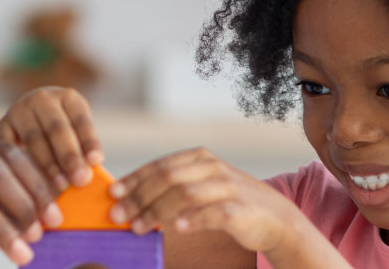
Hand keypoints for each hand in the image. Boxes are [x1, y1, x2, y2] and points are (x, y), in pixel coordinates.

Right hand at [0, 86, 102, 191]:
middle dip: (70, 156)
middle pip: (57, 128)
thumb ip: (83, 152)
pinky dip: (21, 164)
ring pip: (34, 138)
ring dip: (48, 164)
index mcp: (68, 98)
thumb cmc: (63, 139)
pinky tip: (31, 182)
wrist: (30, 128)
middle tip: (80, 180)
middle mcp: (42, 99)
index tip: (96, 161)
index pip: (81, 120)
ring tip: (60, 186)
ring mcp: (19, 110)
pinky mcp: (1, 125)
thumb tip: (90, 177)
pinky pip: (10, 145)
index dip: (89, 141)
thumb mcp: (77, 136)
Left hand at [108, 148, 316, 256]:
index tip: (112, 194)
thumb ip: (172, 189)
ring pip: (185, 194)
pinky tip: (177, 228)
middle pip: (168, 178)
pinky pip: (213, 212)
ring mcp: (228, 187)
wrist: (276, 219)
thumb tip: (130, 201)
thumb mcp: (201, 188)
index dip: (134, 179)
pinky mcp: (240, 209)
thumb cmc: (229, 204)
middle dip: (139, 197)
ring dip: (157, 211)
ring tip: (138, 227)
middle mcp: (212, 168)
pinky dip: (194, 219)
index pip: (159, 165)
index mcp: (199, 158)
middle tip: (118, 216)